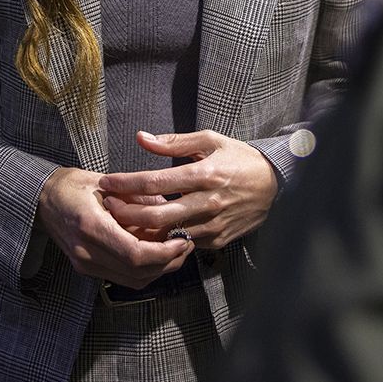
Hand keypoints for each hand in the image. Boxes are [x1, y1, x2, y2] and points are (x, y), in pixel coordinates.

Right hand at [35, 166, 192, 287]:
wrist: (41, 200)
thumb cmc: (72, 185)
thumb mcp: (105, 181)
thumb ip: (136, 195)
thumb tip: (168, 205)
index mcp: (91, 226)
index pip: (135, 253)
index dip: (165, 252)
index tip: (183, 239)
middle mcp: (87, 251)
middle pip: (138, 271)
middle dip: (169, 262)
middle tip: (187, 244)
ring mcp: (85, 264)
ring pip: (134, 280)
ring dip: (160, 269)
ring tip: (177, 249)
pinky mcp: (87, 268)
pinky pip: (124, 277)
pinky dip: (145, 269)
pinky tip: (157, 253)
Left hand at [98, 130, 279, 250]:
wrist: (276, 186)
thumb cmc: (240, 159)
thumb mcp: (210, 141)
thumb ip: (173, 142)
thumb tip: (142, 138)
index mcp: (204, 174)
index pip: (155, 182)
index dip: (126, 183)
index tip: (107, 183)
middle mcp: (207, 202)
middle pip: (156, 215)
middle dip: (126, 213)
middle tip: (108, 206)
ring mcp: (212, 225)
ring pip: (167, 234)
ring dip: (141, 230)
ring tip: (121, 221)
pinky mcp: (217, 241)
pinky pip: (184, 243)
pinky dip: (164, 238)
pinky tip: (149, 230)